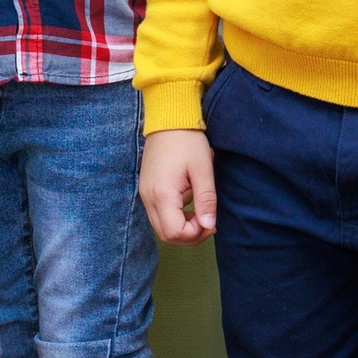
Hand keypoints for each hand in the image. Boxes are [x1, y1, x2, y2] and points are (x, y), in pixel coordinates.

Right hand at [139, 128, 217, 243]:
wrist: (168, 121)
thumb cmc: (188, 142)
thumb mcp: (203, 170)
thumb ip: (206, 200)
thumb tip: (210, 226)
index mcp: (162, 194)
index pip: (174, 232)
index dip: (195, 234)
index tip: (211, 222)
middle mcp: (149, 197)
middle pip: (166, 234)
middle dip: (189, 236)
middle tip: (208, 222)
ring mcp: (145, 194)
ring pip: (161, 227)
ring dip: (182, 228)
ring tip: (200, 213)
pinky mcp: (146, 190)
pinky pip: (158, 214)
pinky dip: (174, 218)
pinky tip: (188, 205)